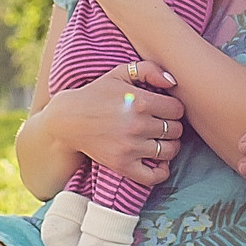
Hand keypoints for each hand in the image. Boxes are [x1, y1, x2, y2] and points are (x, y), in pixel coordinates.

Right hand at [45, 60, 182, 185]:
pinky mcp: (122, 165)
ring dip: (170, 146)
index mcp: (140, 101)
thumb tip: (173, 82)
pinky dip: (162, 172)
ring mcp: (130, 147)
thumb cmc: (97, 94)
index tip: (165, 109)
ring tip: (161, 140)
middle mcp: (137, 125)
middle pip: (175, 130)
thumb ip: (149, 69)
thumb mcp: (120, 73)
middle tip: (162, 124)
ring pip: (169, 151)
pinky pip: (153, 176)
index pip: (177, 110)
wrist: (68, 119)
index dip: (174, 108)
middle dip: (172, 126)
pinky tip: (159, 163)